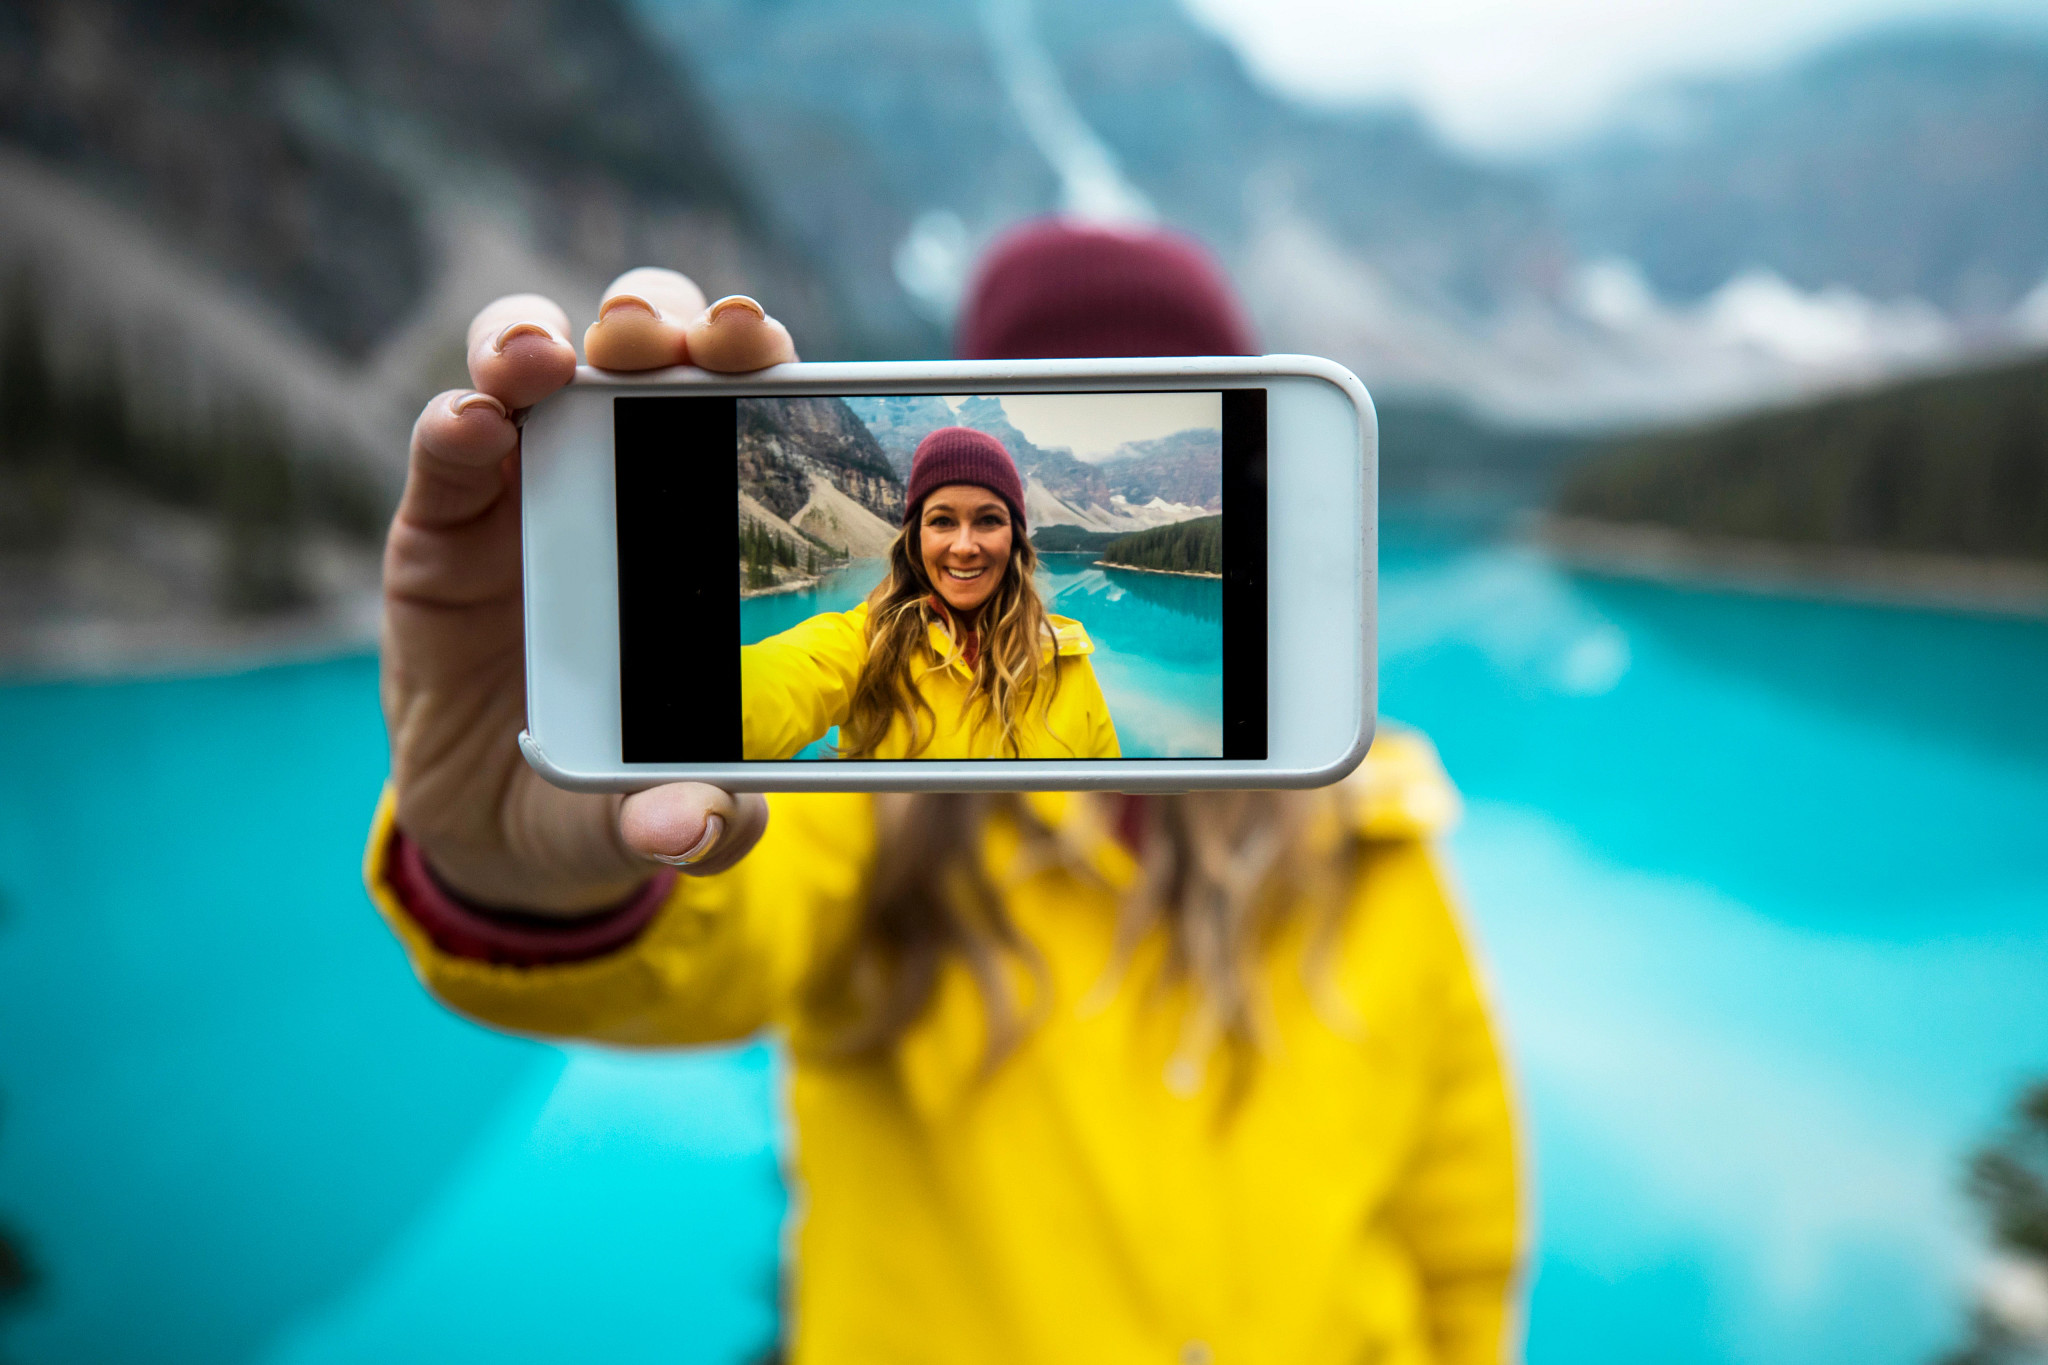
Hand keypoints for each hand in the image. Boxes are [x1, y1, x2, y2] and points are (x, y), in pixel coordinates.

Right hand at [382, 268, 794, 912]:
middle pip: (636, 354)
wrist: (503, 823)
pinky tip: (475, 424)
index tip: (765, 352)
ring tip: (553, 361)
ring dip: (540, 340)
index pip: (732, 405)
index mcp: (701, 518)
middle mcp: (615, 478)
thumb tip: (701, 827)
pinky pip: (444, 449)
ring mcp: (521, 488)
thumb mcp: (667, 811)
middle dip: (657, 320)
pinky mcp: (439, 522)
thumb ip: (699, 820)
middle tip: (681, 341)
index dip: (749, 360)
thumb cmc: (615, 785)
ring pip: (529, 365)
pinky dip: (456, 420)